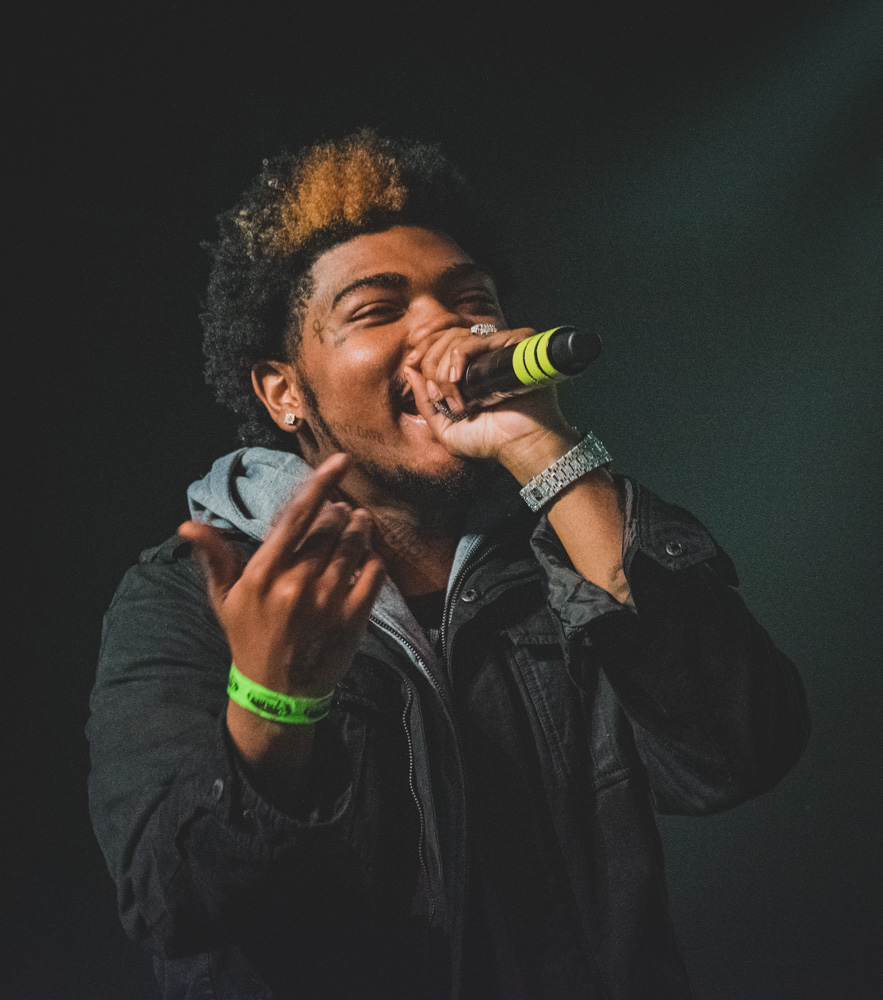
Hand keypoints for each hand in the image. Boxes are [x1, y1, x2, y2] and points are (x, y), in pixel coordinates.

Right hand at [178, 453, 385, 699]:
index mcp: (263, 574)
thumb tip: (187, 525)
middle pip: (330, 526)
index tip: (341, 461)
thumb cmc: (249, 638)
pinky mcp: (354, 619)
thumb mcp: (225, 599)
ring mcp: (328, 602)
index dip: (321, 483)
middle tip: (341, 512)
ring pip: (355, 546)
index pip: (296, 517)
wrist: (277, 693)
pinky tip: (366, 560)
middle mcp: (296, 584)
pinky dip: (374, 560)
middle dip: (339, 512)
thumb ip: (215, 557)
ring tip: (358, 524)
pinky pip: (374, 573)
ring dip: (360, 529)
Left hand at [402, 325, 574, 470]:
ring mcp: (499, 349)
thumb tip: (408, 368)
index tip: (412, 365)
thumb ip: (423, 400)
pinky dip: (458, 358)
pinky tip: (458, 381)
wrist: (520, 446)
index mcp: (470, 368)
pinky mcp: (512, 346)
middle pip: (444, 337)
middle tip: (440, 397)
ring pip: (455, 338)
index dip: (421, 350)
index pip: (439, 341)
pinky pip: (474, 341)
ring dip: (443, 369)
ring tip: (455, 399)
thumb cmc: (488, 441)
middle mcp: (484, 355)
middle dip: (431, 365)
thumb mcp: (443, 427)